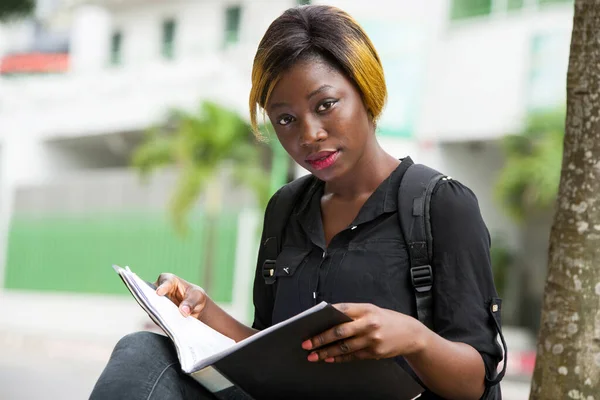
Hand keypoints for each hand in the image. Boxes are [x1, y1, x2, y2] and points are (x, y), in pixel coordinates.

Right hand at [154, 273, 207, 318]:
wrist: (195, 310)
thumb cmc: (195, 297)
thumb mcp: (197, 297)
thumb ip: (191, 303)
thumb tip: (184, 311)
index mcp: (170, 280)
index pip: (165, 282)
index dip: (162, 287)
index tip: (159, 292)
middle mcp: (160, 290)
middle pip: (153, 294)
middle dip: (154, 301)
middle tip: (157, 309)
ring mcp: (157, 302)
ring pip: (152, 307)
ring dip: (157, 313)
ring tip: (164, 320)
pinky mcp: (157, 313)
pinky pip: (155, 317)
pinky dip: (159, 321)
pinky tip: (166, 325)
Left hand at [301, 303, 427, 362]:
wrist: (411, 334)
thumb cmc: (387, 320)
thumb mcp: (372, 310)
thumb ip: (353, 313)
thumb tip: (329, 320)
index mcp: (366, 309)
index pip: (341, 310)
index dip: (325, 316)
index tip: (311, 322)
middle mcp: (369, 323)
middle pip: (340, 331)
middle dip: (321, 339)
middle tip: (307, 344)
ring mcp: (372, 339)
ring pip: (344, 346)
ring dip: (326, 352)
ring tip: (314, 355)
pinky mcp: (374, 352)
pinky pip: (352, 356)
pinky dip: (339, 357)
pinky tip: (329, 358)